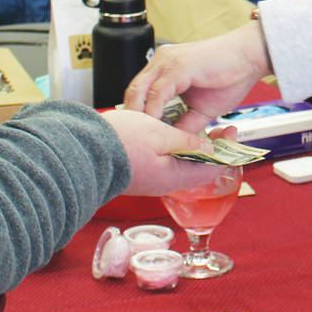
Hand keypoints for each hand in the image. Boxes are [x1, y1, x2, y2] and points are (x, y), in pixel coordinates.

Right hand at [98, 109, 222, 196]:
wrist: (81, 150)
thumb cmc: (121, 141)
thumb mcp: (159, 135)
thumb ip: (187, 142)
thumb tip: (208, 149)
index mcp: (173, 177)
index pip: (211, 169)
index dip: (225, 150)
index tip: (230, 131)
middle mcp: (163, 184)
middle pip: (197, 169)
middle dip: (211, 149)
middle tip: (218, 128)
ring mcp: (150, 180)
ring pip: (180, 166)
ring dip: (193, 148)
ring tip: (198, 128)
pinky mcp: (139, 174)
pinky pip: (165, 164)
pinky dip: (176, 150)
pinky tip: (174, 134)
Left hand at [126, 22, 271, 133]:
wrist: (251, 56)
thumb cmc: (231, 76)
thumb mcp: (202, 108)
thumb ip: (186, 123)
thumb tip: (174, 141)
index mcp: (164, 67)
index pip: (139, 92)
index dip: (136, 114)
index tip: (139, 136)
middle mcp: (161, 61)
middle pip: (133, 91)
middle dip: (131, 118)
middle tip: (137, 140)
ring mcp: (168, 62)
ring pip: (139, 91)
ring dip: (139, 117)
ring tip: (144, 138)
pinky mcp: (178, 67)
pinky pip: (157, 93)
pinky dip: (155, 112)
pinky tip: (157, 129)